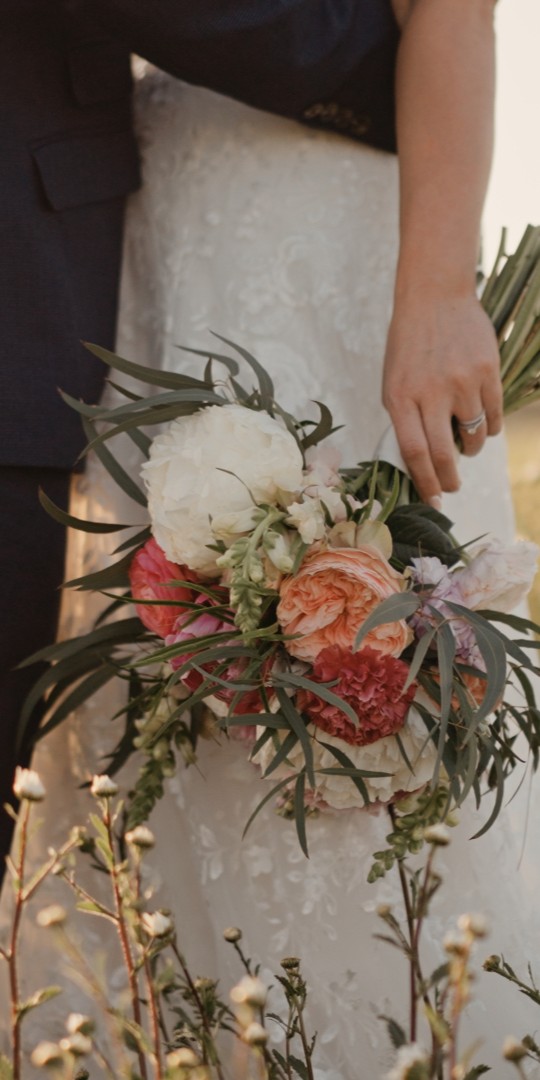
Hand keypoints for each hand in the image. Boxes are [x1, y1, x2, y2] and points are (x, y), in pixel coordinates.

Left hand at [382, 289, 502, 504]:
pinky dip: (488, 428)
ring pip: (473, 437)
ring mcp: (461, 381)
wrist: (434, 298)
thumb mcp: (393, 382)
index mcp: (399, 397)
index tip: (432, 500)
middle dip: (448, 479)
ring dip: (470, 449)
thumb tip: (420, 462)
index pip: (413, 453)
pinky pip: (492, 416)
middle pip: (442, 453)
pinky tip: (481, 424)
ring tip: (464, 443)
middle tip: (452, 487)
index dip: (424, 482)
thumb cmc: (409, 346)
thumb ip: (404, 419)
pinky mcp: (486, 371)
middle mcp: (430, 392)